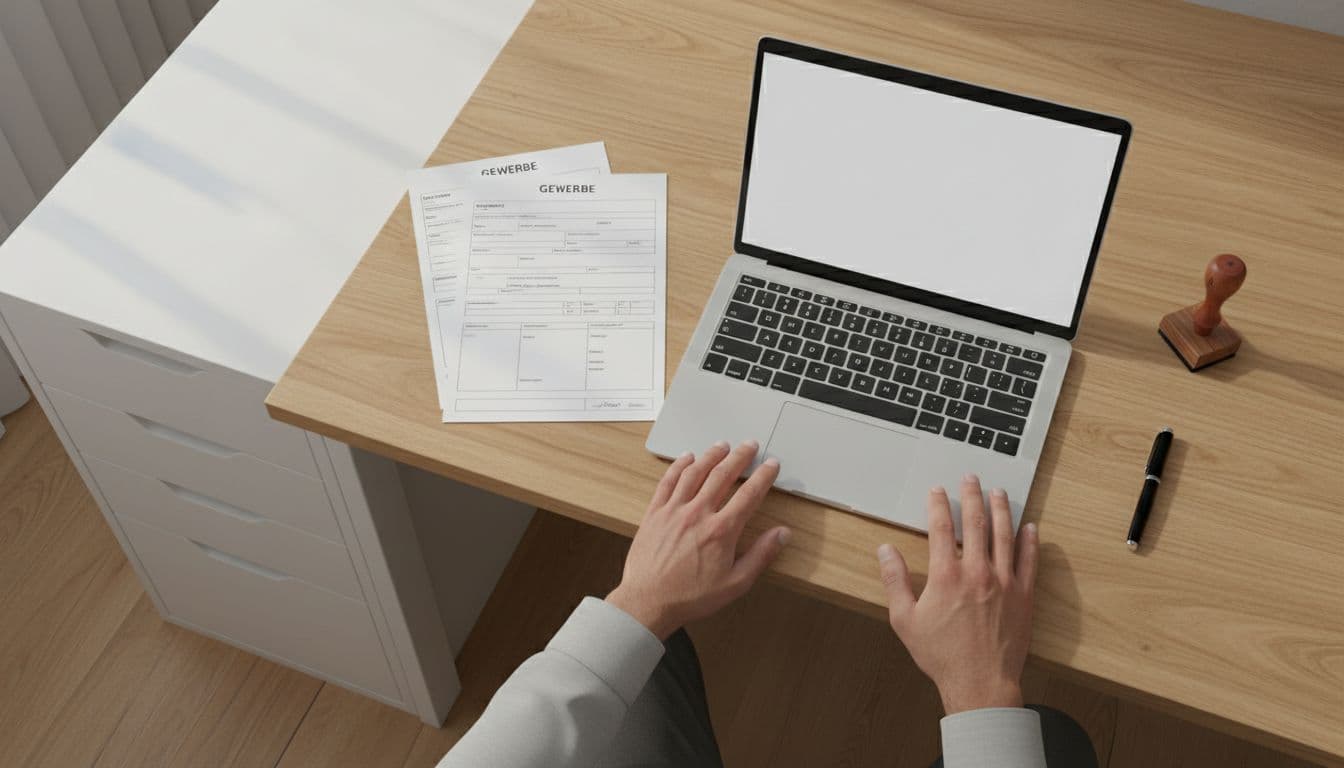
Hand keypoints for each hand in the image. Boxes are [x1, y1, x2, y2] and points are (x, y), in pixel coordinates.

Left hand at [607, 440, 790, 639]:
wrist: (648, 602)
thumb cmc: (690, 597)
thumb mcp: (735, 583)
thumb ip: (761, 555)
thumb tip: (782, 534)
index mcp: (721, 531)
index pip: (749, 494)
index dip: (763, 476)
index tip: (771, 465)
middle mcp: (698, 514)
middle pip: (723, 475)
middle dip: (740, 457)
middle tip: (750, 445)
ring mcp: (674, 511)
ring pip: (695, 472)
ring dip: (711, 455)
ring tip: (722, 445)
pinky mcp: (655, 513)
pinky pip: (668, 481)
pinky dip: (679, 466)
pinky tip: (687, 458)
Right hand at [876, 475, 1038, 714]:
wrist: (980, 683)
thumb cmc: (941, 655)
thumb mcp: (905, 620)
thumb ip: (895, 581)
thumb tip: (885, 551)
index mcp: (946, 576)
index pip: (941, 528)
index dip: (938, 505)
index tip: (937, 491)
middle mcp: (977, 573)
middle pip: (975, 523)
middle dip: (972, 496)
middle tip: (971, 478)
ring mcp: (1004, 583)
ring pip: (1004, 536)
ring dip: (1001, 510)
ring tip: (999, 492)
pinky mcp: (1023, 596)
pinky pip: (1029, 561)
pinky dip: (1030, 541)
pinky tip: (1030, 527)